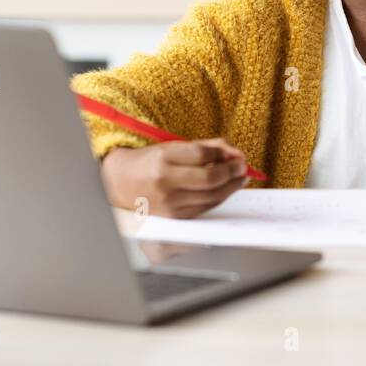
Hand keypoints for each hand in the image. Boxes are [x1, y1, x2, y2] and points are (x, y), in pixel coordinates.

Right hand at [100, 138, 251, 218]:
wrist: (121, 183)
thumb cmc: (152, 161)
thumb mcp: (175, 147)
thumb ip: (207, 147)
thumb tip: (236, 153)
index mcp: (163, 157)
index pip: (203, 154)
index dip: (224, 153)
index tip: (235, 153)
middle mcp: (164, 181)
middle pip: (210, 178)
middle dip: (233, 172)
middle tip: (244, 167)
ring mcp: (168, 202)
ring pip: (211, 196)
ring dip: (231, 186)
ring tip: (240, 177)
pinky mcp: (173, 217)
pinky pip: (205, 208)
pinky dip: (219, 198)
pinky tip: (225, 189)